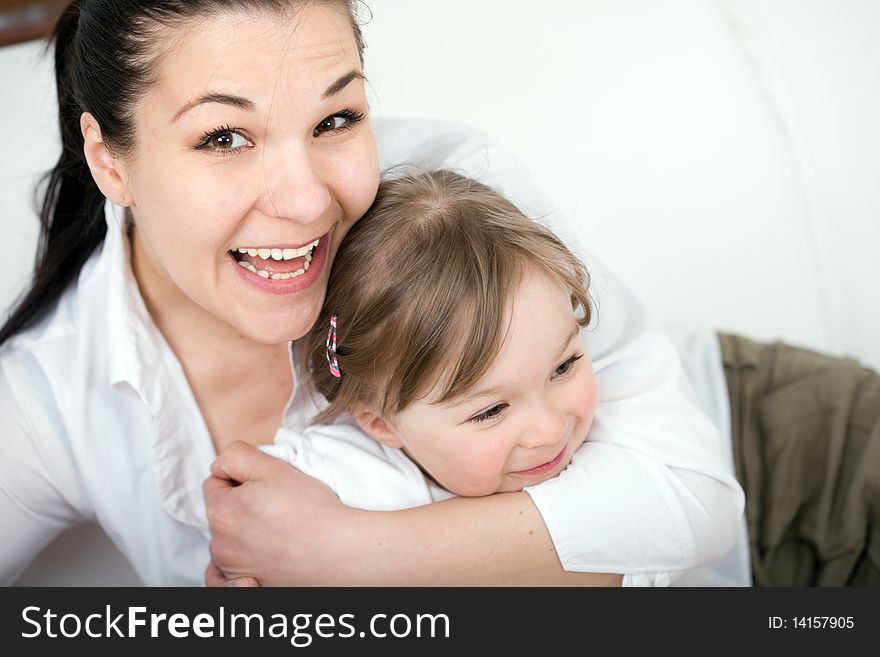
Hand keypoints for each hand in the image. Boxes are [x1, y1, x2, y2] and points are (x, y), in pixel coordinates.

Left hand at [203, 441, 354, 584]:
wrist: (340, 550)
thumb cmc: (311, 510)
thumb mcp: (272, 467)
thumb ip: (236, 456)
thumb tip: (220, 465)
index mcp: (221, 512)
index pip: (215, 482)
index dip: (241, 477)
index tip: (267, 484)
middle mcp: (220, 545)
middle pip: (222, 512)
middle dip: (241, 504)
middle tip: (277, 503)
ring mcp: (233, 569)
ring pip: (230, 539)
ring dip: (245, 531)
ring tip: (281, 527)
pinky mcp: (249, 586)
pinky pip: (234, 570)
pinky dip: (246, 558)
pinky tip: (265, 553)